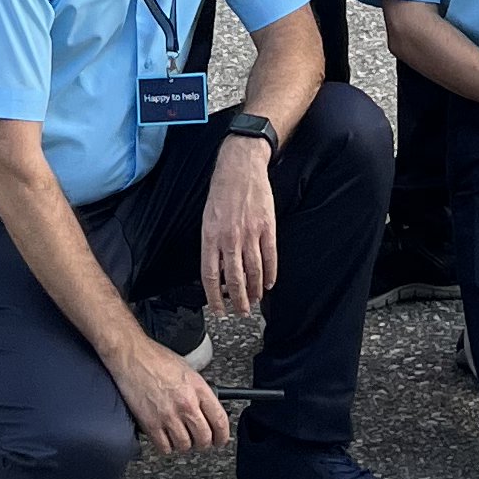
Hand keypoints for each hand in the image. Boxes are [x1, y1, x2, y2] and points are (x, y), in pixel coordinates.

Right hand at [112, 334, 230, 455]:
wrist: (132, 355)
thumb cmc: (156, 358)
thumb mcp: (187, 370)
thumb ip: (198, 391)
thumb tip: (206, 408)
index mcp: (198, 388)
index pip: (220, 420)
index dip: (222, 436)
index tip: (220, 440)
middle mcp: (186, 404)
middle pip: (204, 438)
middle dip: (203, 443)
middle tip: (199, 440)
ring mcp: (169, 416)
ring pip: (185, 446)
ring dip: (184, 444)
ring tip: (180, 436)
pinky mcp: (151, 424)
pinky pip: (165, 448)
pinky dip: (166, 446)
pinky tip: (165, 437)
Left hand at [199, 141, 280, 317]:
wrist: (240, 166)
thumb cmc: (221, 192)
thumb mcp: (207, 219)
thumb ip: (212, 246)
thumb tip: (217, 273)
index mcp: (210, 236)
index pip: (210, 275)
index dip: (214, 297)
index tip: (218, 310)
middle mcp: (229, 237)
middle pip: (233, 279)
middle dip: (238, 300)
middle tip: (241, 312)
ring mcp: (250, 232)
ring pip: (253, 271)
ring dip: (254, 291)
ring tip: (254, 301)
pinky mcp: (267, 226)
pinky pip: (270, 256)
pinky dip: (270, 273)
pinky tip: (269, 284)